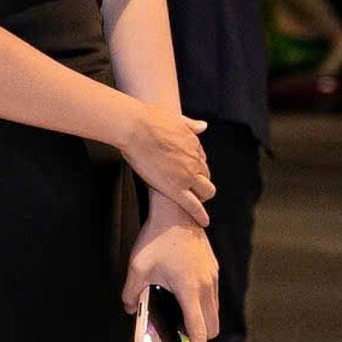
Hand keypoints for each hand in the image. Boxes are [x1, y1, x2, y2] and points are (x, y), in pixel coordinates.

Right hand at [115, 99, 213, 226]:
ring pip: (206, 191)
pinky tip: (204, 222)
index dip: (195, 165)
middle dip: (201, 181)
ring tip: (197, 203)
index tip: (189, 169)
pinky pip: (193, 206)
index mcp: (194, 144)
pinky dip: (200, 215)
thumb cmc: (149, 119)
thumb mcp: (175, 119)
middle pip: (206, 175)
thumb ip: (190, 124)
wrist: (135, 127)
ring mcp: (187, 175)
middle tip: (192, 188)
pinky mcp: (176, 189)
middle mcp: (195, 160)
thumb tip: (204, 126)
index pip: (201, 159)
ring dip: (203, 196)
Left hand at [121, 212, 219, 341]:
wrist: (177, 209)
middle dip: (200, 341)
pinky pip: (212, 296)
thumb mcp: (137, 267)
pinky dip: (203, 305)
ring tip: (180, 321)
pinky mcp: (212, 268)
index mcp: (189, 291)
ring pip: (214, 312)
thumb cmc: (156, 238)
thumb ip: (132, 293)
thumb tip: (130, 309)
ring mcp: (212, 277)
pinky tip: (183, 297)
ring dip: (202, 322)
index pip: (198, 333)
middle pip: (211, 328)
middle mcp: (206, 286)